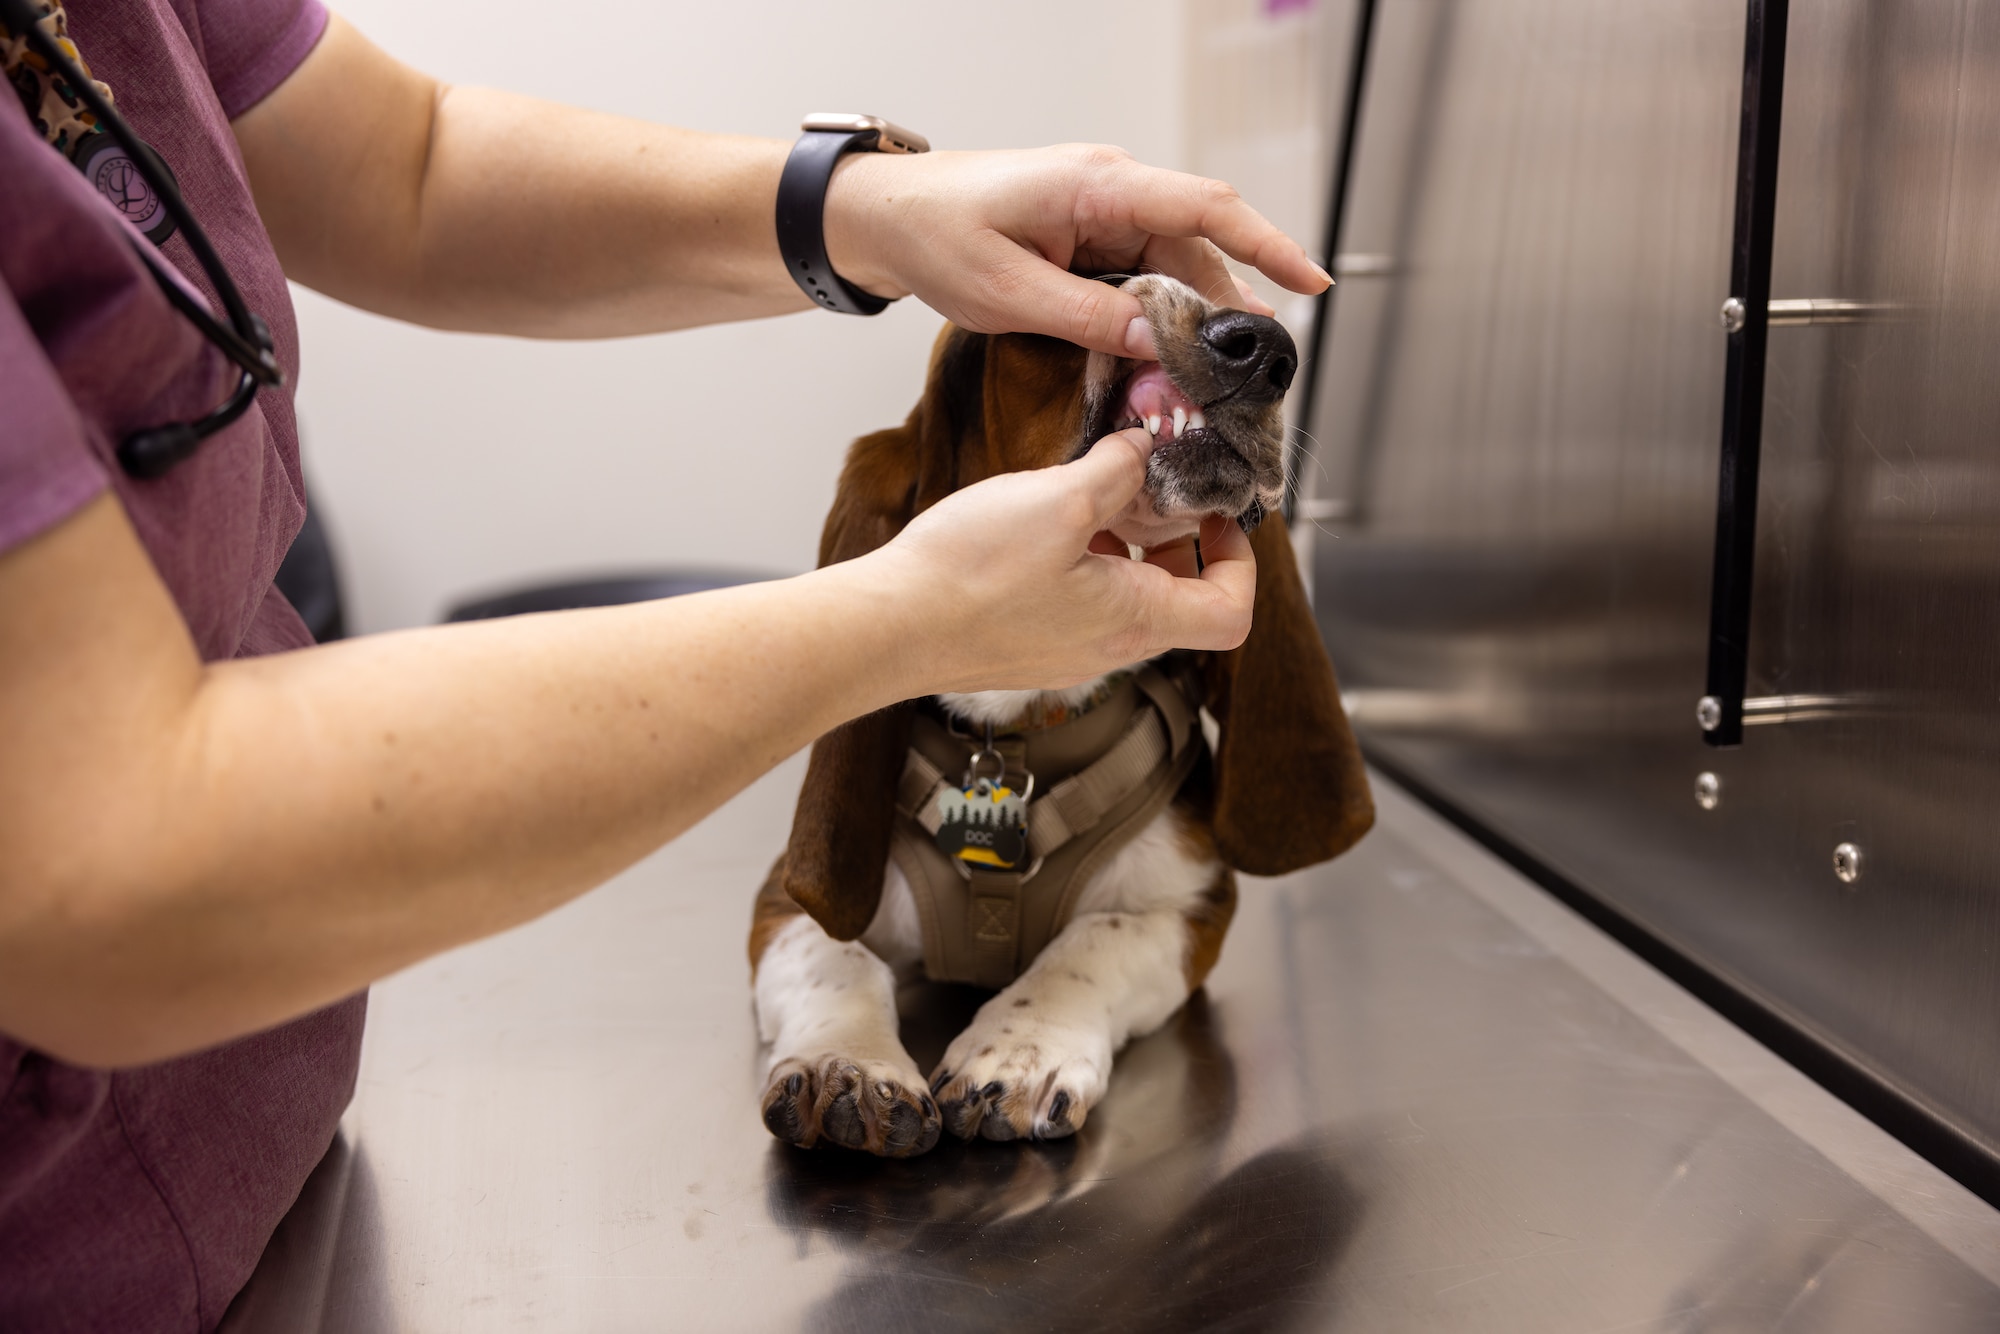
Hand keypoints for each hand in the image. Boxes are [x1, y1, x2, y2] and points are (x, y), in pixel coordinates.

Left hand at [822, 145, 1331, 358]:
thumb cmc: (937, 237)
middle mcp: (1112, 190)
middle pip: (1198, 248)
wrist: (885, 215)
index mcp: (1100, 185)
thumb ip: (1089, 318)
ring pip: (1174, 267)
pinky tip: (1169, 356)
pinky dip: (1160, 315)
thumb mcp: (1009, 291)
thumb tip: (1161, 344)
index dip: (1267, 246)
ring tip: (1219, 378)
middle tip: (1254, 374)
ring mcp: (1103, 212)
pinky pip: (1143, 275)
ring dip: (1195, 319)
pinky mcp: (1090, 236)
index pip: (1206, 208)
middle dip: (1232, 307)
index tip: (1312, 285)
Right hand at [863, 429, 1254, 694]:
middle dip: (1178, 545)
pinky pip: (1078, 607)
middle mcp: (1108, 649)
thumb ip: (1117, 469)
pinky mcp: (1026, 648)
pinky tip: (1041, 527)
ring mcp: (1066, 655)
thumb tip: (1144, 449)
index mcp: (1136, 620)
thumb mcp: (1061, 498)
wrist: (888, 626)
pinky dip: (1082, 565)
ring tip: (1091, 501)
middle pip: (1182, 604)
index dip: (1240, 562)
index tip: (1215, 518)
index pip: (1231, 612)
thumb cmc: (968, 576)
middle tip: (1153, 497)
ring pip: (1126, 602)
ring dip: (1126, 550)